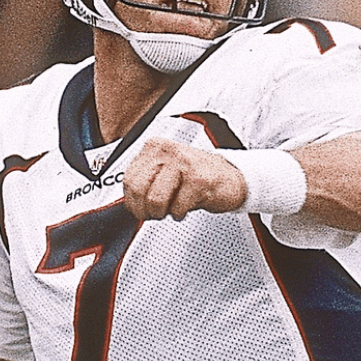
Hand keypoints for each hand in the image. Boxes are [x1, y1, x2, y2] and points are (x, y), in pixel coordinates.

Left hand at [123, 138, 245, 220]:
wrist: (231, 178)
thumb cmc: (197, 176)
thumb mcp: (166, 171)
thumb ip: (146, 181)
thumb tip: (129, 201)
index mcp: (155, 147)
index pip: (128, 178)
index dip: (132, 201)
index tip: (139, 208)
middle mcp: (168, 151)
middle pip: (138, 189)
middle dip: (145, 209)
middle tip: (154, 213)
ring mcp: (184, 164)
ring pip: (155, 200)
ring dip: (162, 213)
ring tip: (172, 209)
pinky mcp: (198, 180)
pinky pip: (177, 207)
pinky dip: (180, 214)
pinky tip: (187, 206)